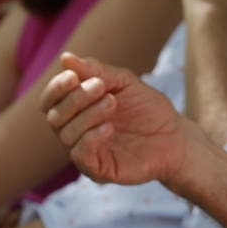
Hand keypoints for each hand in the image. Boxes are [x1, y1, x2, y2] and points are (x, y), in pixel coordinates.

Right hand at [42, 52, 197, 186]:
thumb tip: (65, 58)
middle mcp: (75, 131)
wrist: (175, 137)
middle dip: (75, 98)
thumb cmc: (148, 109)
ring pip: (66, 134)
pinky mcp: (97, 169)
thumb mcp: (125, 83)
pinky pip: (80, 154)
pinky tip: (109, 127)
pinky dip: (91, 137)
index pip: (51, 100)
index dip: (56, 88)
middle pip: (55, 116)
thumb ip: (97, 71)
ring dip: (88, 114)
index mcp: (77, 110)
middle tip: (101, 86)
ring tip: (112, 102)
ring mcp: (85, 152)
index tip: (73, 75)